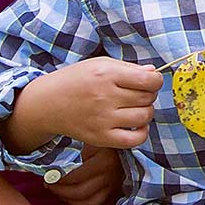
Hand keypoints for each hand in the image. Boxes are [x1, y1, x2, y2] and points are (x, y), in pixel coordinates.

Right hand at [17, 57, 161, 149]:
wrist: (48, 103)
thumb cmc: (76, 80)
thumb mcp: (100, 64)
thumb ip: (128, 68)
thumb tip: (153, 73)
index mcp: (106, 74)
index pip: (148, 80)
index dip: (156, 80)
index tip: (151, 81)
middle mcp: (105, 97)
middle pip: (147, 98)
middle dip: (149, 94)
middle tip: (139, 93)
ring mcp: (103, 119)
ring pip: (144, 117)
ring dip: (147, 111)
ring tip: (136, 107)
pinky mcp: (100, 137)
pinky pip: (134, 139)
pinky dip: (142, 132)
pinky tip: (136, 125)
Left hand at [47, 144, 123, 204]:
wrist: (127, 137)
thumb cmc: (104, 134)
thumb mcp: (92, 138)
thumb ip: (76, 150)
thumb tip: (53, 167)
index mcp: (103, 161)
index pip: (75, 177)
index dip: (58, 179)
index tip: (48, 176)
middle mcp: (110, 175)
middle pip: (80, 192)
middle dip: (60, 191)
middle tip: (49, 185)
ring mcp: (113, 184)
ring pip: (87, 201)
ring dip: (69, 199)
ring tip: (58, 191)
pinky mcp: (115, 189)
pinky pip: (96, 203)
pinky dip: (81, 204)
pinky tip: (71, 197)